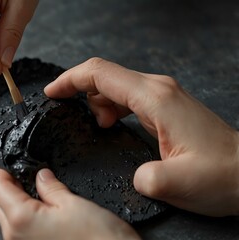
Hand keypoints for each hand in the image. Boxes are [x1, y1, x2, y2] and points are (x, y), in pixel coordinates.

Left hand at [0, 168, 139, 239]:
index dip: (1, 174)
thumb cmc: (97, 239)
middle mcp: (16, 238)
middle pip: (0, 207)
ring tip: (40, 198)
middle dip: (9, 191)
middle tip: (26, 179)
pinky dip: (27, 223)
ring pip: (10, 223)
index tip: (5, 167)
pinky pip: (22, 235)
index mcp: (21, 219)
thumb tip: (41, 177)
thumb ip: (51, 188)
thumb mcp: (73, 203)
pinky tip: (45, 217)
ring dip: (18, 208)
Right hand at [44, 57, 238, 216]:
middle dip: (78, 90)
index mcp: (154, 98)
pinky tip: (110, 124)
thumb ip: (147, 179)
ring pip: (114, 84)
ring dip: (96, 102)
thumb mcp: (180, 183)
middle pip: (104, 74)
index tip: (51, 93)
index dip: (70, 80)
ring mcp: (161, 95)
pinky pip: (125, 96)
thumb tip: (134, 175)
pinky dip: (109, 106)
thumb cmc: (221, 174)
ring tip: (98, 127)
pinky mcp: (162, 106)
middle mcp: (156, 89)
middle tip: (66, 114)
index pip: (100, 74)